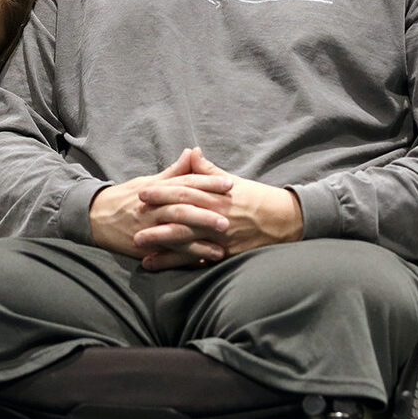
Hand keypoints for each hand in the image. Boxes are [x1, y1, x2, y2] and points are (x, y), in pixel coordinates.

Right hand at [89, 148, 232, 258]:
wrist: (95, 217)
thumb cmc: (127, 197)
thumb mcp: (149, 181)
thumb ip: (174, 171)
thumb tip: (193, 152)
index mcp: (157, 189)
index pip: (185, 183)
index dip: (207, 183)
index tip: (229, 184)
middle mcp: (152, 208)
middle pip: (181, 208)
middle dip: (205, 214)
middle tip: (227, 220)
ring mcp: (147, 228)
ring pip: (175, 233)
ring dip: (198, 242)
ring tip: (220, 249)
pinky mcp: (143, 246)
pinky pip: (166, 254)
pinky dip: (184, 258)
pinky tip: (202, 263)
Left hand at [136, 148, 303, 269]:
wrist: (284, 219)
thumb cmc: (254, 197)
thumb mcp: (231, 180)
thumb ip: (207, 169)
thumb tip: (191, 152)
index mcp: (216, 195)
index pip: (184, 191)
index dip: (162, 192)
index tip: (142, 192)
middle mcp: (217, 216)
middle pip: (181, 217)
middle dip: (156, 220)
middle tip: (133, 221)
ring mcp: (221, 237)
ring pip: (187, 241)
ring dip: (162, 245)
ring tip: (140, 248)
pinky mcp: (226, 254)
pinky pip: (199, 260)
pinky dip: (179, 264)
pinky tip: (162, 266)